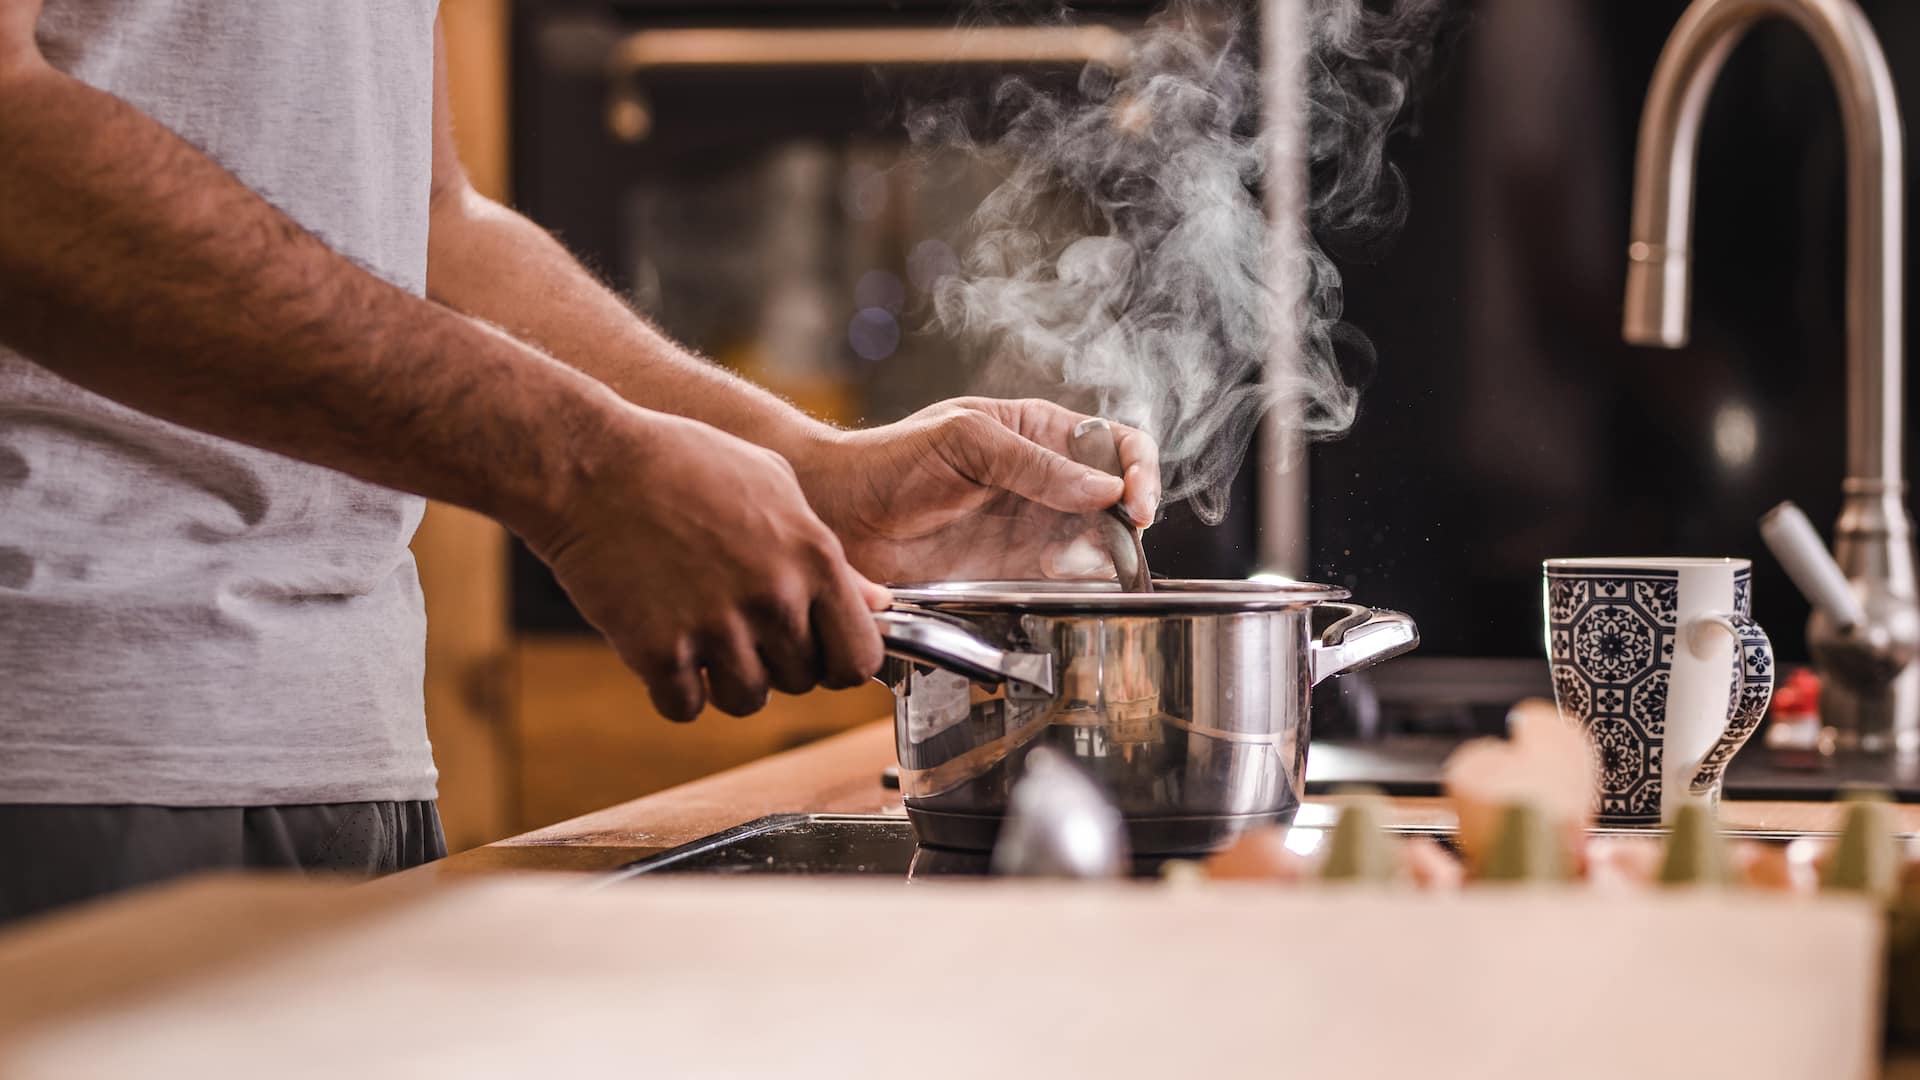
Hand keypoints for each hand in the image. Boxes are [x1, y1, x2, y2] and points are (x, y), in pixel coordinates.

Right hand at [520, 411, 889, 720]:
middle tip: (738, 627)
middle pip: (802, 683)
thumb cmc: (683, 463)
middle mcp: (773, 597)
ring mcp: (716, 626)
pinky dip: (673, 689)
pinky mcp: (658, 649)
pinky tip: (663, 645)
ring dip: (724, 682)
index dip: (838, 662)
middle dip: (775, 665)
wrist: (590, 464)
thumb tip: (878, 602)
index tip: (814, 651)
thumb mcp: (774, 487)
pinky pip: (684, 707)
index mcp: (812, 557)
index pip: (859, 658)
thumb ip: (829, 554)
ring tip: (700, 634)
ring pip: (746, 702)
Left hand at [794, 397, 1160, 583]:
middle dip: (1133, 515)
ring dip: (1112, 553)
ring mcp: (1033, 526)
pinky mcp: (1018, 571)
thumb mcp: (966, 442)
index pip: (1113, 442)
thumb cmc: (893, 461)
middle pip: (1117, 495)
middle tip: (1126, 538)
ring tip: (1102, 564)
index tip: (1138, 499)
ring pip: (1099, 539)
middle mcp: (1045, 479)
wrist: (842, 516)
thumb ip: (1034, 464)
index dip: (1139, 467)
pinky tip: (1076, 583)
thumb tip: (1104, 490)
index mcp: (1037, 432)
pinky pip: (1068, 578)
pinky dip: (1084, 583)